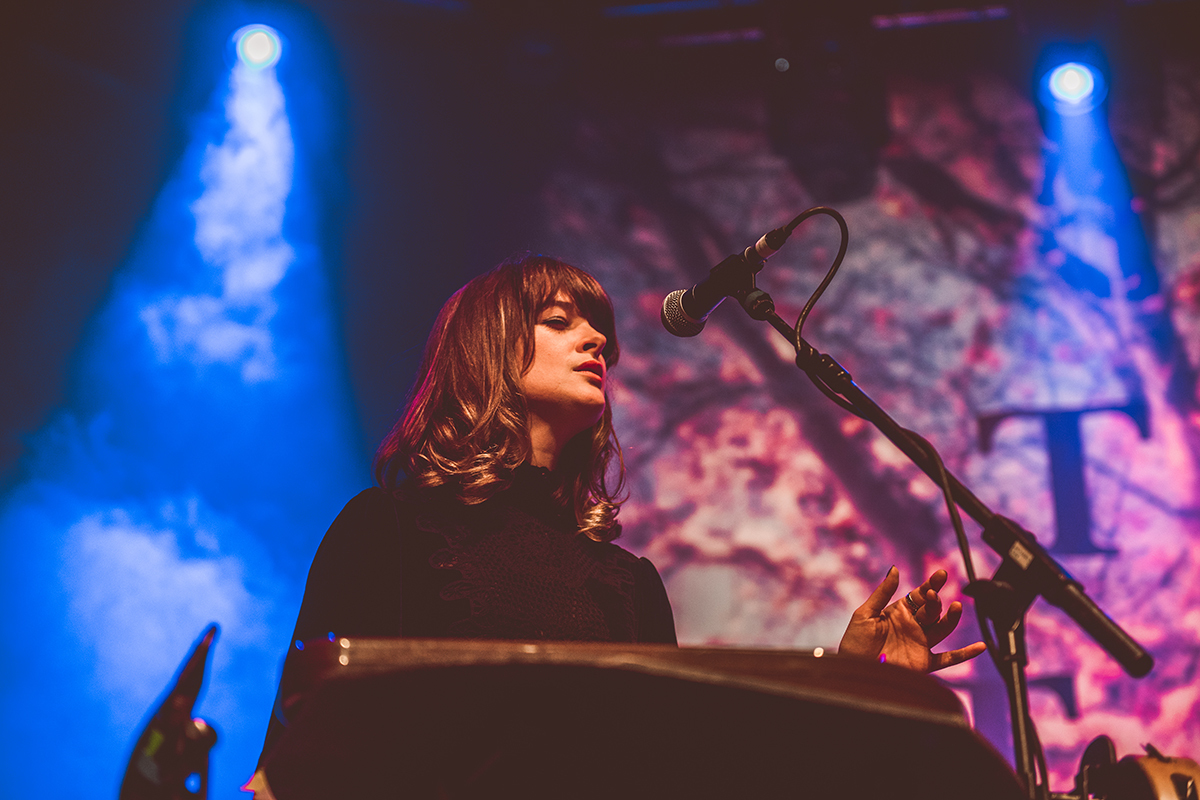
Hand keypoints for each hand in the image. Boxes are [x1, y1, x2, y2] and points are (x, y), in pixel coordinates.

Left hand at [837, 566, 986, 672]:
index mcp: (899, 612)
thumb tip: (895, 569)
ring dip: (951, 618)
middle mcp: (913, 626)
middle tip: (934, 594)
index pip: (920, 595)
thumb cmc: (855, 642)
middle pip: (932, 610)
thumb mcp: (865, 613)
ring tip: (956, 607)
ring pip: (942, 628)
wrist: (853, 671)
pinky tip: (980, 647)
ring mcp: (920, 643)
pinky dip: (965, 654)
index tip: (941, 574)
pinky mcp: (924, 662)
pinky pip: (948, 658)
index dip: (932, 584)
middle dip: (936, 601)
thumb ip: (882, 592)